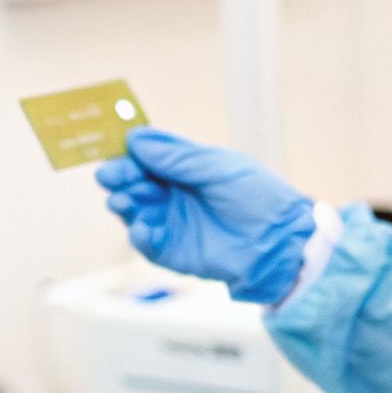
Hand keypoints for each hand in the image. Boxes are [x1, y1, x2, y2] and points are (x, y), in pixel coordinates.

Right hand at [95, 128, 316, 303]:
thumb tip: (135, 139)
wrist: (280, 241)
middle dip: (121, 179)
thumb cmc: (258, 198)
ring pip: (135, 212)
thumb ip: (176, 157)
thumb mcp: (217, 167)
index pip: (147, 159)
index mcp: (185, 170)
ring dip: (124, 205)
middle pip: (135, 184)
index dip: (130, 155)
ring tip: (122, 201)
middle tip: (110, 177)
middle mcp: (174, 196)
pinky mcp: (174, 253)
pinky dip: (139, 236)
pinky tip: (140, 228)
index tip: (114, 151)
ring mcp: (173, 224)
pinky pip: (148, 245)